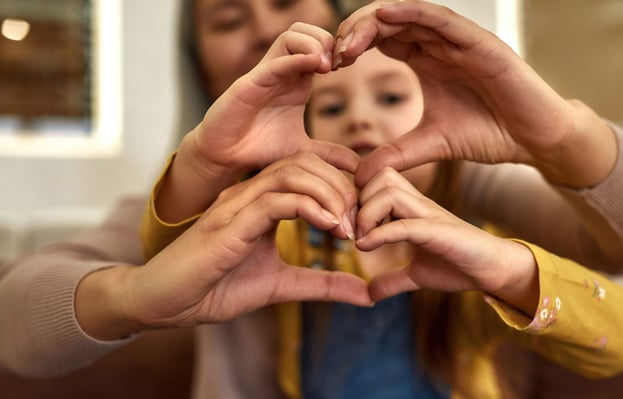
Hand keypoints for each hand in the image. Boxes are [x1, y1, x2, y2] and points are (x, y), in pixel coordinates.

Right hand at [83, 153, 367, 338]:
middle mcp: (249, 194)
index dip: (341, 189)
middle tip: (361, 222)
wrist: (163, 302)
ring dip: (329, 195)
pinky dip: (309, 207)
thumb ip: (321, 284)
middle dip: (342, 188)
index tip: (362, 221)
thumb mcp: (281, 286)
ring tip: (348, 227)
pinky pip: (275, 198)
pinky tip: (329, 227)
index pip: (308, 172)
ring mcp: (237, 204)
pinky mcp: (229, 222)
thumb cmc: (213, 289)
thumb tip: (365, 294)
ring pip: (292, 172)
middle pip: (306, 164)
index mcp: (261, 202)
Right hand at [156, 23, 359, 222]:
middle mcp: (282, 72)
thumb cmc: (259, 149)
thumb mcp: (303, 150)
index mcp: (297, 81)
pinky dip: (296, 59)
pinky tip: (316, 66)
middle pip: (306, 30)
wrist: (225, 158)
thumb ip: (329, 154)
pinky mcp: (249, 85)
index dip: (337, 50)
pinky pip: (275, 62)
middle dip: (327, 40)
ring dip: (314, 44)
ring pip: (291, 36)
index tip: (350, 68)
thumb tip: (358, 166)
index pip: (319, 44)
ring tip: (327, 66)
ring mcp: (265, 75)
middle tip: (339, 63)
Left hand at [334, 0, 616, 188]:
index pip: (382, 40)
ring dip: (375, 22)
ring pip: (410, 16)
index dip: (352, 47)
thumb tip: (358, 176)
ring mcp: (460, 41)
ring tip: (348, 38)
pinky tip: (386, 14)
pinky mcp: (481, 43)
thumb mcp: (430, 145)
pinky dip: (413, 13)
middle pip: (389, 23)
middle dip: (355, 32)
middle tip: (330, 53)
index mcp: (426, 61)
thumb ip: (394, 155)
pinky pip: (442, 19)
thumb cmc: (488, 135)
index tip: (328, 67)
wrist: (534, 141)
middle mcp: (439, 45)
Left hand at [356, 167, 538, 315]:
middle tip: (351, 230)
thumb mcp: (416, 275)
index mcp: (411, 207)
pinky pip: (403, 224)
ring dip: (366, 215)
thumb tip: (369, 293)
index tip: (347, 226)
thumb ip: (392, 280)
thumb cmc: (458, 265)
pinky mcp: (439, 231)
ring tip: (361, 239)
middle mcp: (419, 204)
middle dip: (357, 201)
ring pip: (388, 192)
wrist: (493, 270)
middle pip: (379, 177)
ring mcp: (429, 215)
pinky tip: (366, 247)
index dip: (355, 198)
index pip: (375, 180)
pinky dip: (379, 234)